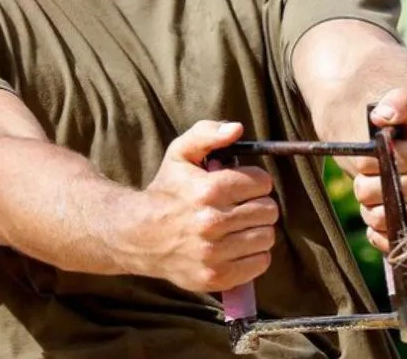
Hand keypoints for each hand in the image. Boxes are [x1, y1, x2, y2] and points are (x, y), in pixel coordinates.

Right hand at [132, 120, 279, 292]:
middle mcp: (211, 223)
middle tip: (241, 206)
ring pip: (267, 237)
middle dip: (258, 204)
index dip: (255, 182)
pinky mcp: (214, 277)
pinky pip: (260, 263)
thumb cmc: (167, 191)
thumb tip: (236, 128)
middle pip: (268, 211)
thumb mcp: (180, 153)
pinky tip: (236, 246)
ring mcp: (213, 254)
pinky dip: (254, 255)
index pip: (262, 183)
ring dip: (258, 230)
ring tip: (238, 226)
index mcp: (208, 190)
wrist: (138, 236)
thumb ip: (208, 133)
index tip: (242, 186)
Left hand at [344, 89, 406, 252]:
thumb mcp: (400, 109)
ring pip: (384, 220)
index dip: (368, 161)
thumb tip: (382, 116)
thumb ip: (396, 102)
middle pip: (382, 194)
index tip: (370, 153)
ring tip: (377, 194)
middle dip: (366, 184)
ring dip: (371, 208)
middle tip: (371, 175)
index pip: (388, 166)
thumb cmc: (403, 132)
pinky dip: (379, 233)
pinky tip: (381, 215)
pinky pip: (394, 243)